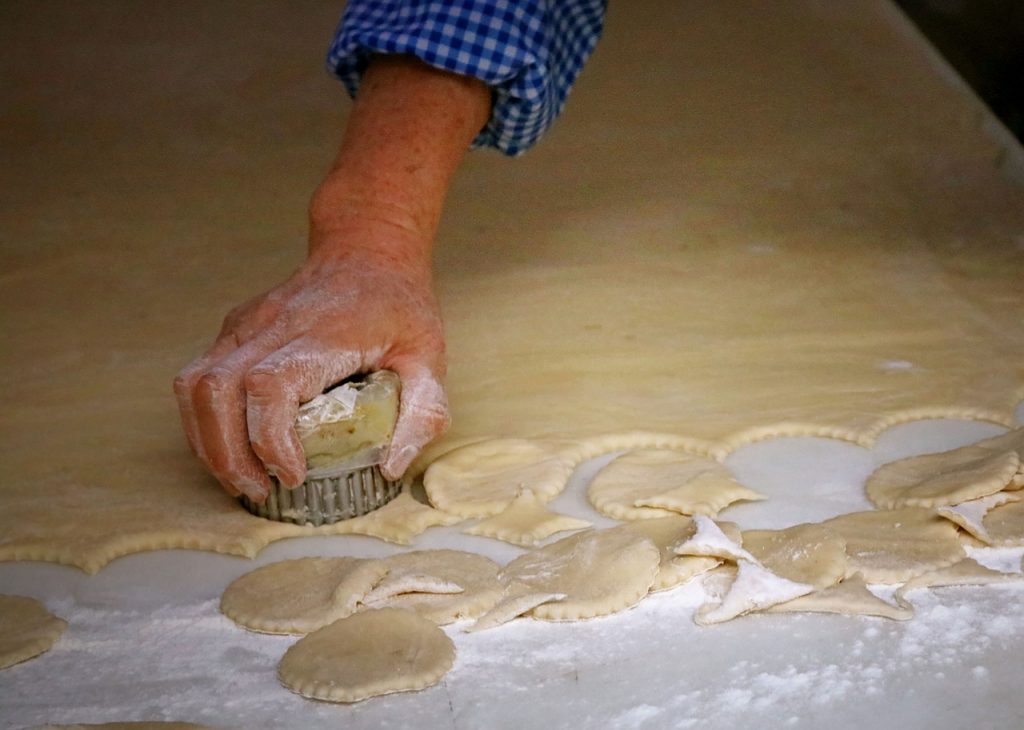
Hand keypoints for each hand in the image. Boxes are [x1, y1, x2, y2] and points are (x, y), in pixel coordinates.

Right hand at [173, 228, 448, 500]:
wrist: (367, 250)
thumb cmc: (400, 307)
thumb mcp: (431, 356)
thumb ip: (422, 412)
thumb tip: (390, 467)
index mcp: (325, 333)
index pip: (270, 385)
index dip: (269, 438)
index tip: (293, 475)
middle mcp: (275, 324)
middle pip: (218, 390)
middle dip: (228, 454)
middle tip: (259, 490)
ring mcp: (248, 324)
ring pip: (195, 384)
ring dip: (207, 441)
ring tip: (240, 479)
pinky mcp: (235, 329)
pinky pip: (197, 378)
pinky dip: (203, 421)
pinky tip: (230, 449)